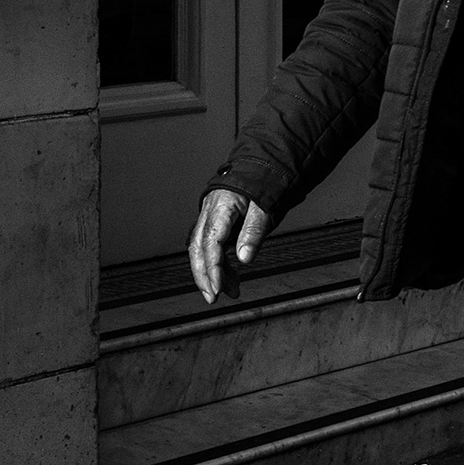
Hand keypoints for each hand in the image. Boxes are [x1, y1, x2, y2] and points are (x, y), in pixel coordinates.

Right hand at [188, 188, 273, 303]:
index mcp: (221, 206)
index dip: (212, 267)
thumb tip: (244, 258)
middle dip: (203, 275)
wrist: (260, 167)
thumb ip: (254, 231)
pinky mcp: (214, 223)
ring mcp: (209, 218)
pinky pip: (211, 246)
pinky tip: (229, 276)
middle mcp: (209, 213)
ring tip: (230, 290)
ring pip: (201, 249)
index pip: (211, 241)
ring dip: (211, 272)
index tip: (217, 287)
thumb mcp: (265, 206)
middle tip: (213, 297)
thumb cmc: (263, 184)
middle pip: (198, 248)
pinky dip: (218, 263)